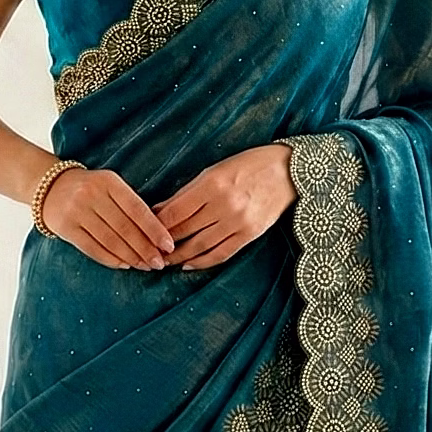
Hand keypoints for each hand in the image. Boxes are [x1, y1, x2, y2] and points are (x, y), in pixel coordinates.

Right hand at [39, 164, 174, 269]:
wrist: (49, 187)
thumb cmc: (90, 189)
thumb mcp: (110, 186)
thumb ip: (130, 205)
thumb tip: (157, 236)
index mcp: (109, 181)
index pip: (137, 209)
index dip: (155, 230)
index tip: (169, 246)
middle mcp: (92, 195)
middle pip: (125, 228)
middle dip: (145, 249)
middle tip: (160, 263)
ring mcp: (76, 211)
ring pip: (110, 241)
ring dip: (131, 257)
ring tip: (145, 266)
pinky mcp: (65, 227)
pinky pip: (93, 248)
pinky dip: (111, 259)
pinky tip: (125, 264)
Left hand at [154, 142, 295, 270]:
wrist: (288, 172)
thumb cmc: (248, 165)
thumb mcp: (215, 170)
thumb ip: (188, 192)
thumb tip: (160, 210)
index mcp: (212, 184)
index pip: (175, 211)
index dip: (156, 224)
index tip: (142, 231)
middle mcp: (224, 205)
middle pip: (184, 229)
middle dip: (162, 242)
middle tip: (146, 250)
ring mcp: (238, 222)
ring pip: (199, 246)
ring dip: (178, 256)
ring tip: (162, 261)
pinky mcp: (249, 235)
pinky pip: (220, 254)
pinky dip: (202, 262)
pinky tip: (188, 266)